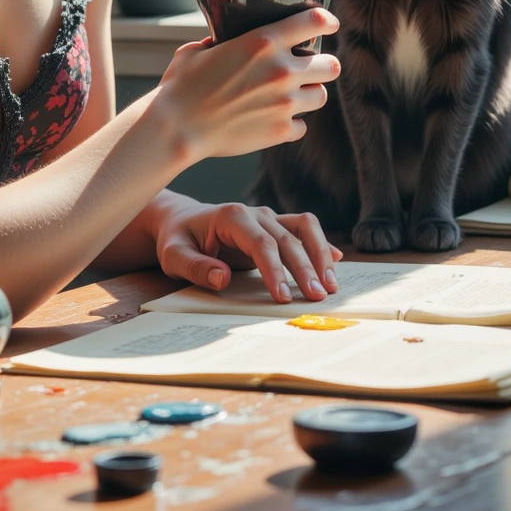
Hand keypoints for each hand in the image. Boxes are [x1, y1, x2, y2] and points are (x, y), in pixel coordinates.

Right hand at [152, 8, 339, 166]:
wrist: (176, 128)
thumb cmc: (181, 86)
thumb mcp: (198, 50)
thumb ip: (219, 42)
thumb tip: (221, 39)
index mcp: (263, 41)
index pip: (315, 21)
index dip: (326, 20)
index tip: (327, 23)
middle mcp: (281, 71)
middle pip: (331, 65)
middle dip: (323, 65)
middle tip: (310, 67)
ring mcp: (284, 103)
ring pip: (320, 96)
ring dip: (308, 94)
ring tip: (291, 95)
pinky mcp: (280, 131)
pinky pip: (301, 125)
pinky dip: (290, 123)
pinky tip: (273, 119)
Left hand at [153, 196, 342, 303]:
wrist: (180, 221)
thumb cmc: (178, 240)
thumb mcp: (174, 256)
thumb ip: (196, 267)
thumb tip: (223, 279)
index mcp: (231, 216)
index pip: (261, 244)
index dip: (275, 270)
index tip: (283, 297)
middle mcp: (254, 212)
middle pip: (287, 239)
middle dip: (305, 269)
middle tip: (317, 297)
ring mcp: (268, 216)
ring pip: (304, 228)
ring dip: (320, 254)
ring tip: (331, 285)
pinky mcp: (275, 225)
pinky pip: (303, 228)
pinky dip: (321, 243)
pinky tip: (336, 261)